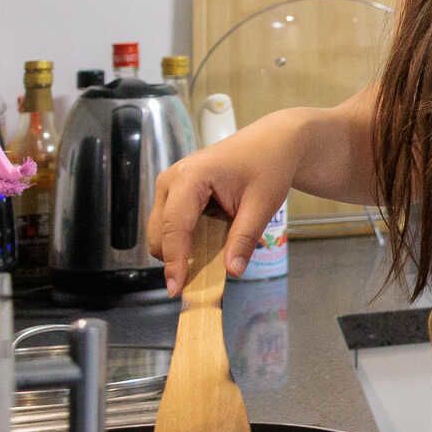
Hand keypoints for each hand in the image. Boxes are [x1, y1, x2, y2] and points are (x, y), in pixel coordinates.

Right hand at [149, 116, 303, 291]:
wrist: (272, 142)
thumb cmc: (268, 166)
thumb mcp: (262, 205)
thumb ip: (244, 238)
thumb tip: (232, 272)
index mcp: (190, 178)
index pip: (174, 228)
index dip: (174, 261)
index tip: (176, 289)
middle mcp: (171, 180)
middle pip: (159, 234)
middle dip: (176, 259)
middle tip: (203, 279)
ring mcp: (169, 185)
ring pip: (161, 232)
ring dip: (181, 249)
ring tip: (215, 252)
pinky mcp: (174, 192)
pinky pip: (170, 225)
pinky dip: (186, 239)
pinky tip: (212, 239)